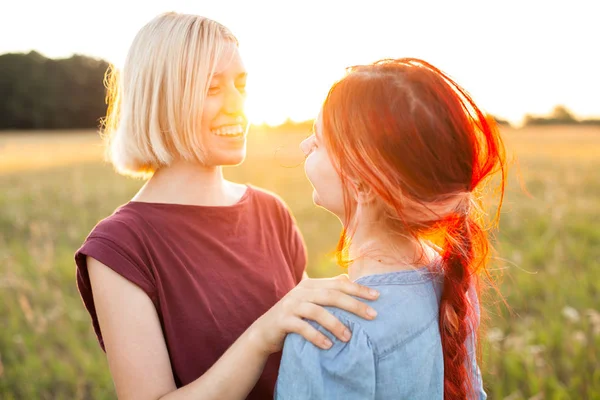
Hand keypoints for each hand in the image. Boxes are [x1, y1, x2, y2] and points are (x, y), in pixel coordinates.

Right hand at [249, 275, 378, 354]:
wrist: (264, 332)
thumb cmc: (293, 317)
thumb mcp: (309, 300)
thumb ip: (326, 290)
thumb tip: (347, 278)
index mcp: (310, 284)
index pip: (338, 284)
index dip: (358, 289)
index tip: (377, 296)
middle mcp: (300, 292)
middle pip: (331, 295)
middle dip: (353, 305)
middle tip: (372, 315)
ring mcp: (291, 305)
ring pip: (317, 311)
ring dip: (335, 324)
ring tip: (348, 337)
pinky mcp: (283, 321)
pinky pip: (302, 328)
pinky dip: (316, 336)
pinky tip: (328, 346)